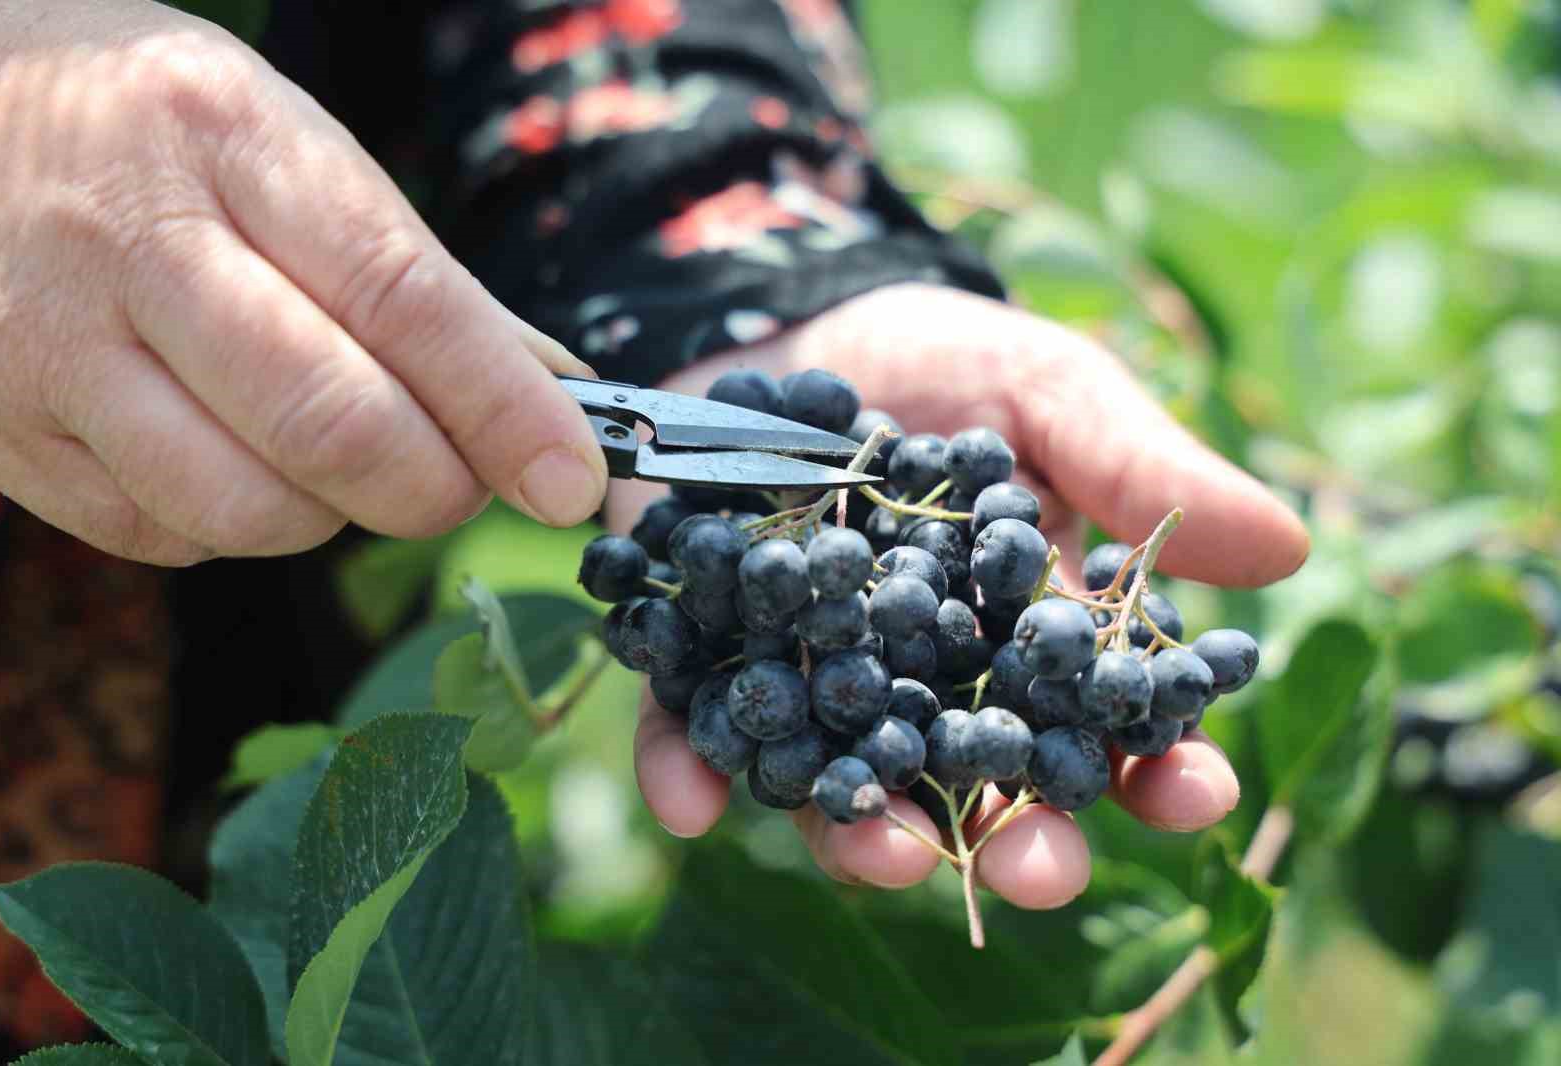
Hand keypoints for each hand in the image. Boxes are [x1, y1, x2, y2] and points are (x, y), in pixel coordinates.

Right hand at [0, 0, 606, 565]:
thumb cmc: (146, 128)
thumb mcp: (283, 141)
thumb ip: (414, 273)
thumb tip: (548, 392)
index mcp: (228, 139)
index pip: (402, 298)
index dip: (503, 407)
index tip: (573, 479)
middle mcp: (130, 243)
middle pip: (330, 423)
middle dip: (436, 485)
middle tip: (467, 481)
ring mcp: (51, 349)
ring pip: (248, 508)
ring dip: (335, 514)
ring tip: (337, 455)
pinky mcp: (4, 435)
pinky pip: (165, 535)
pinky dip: (236, 524)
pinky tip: (235, 457)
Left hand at [608, 282, 1307, 906]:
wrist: (796, 313)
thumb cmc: (946, 358)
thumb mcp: (1052, 395)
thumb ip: (1143, 471)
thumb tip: (1288, 549)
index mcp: (1026, 641)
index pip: (1103, 726)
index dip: (1154, 770)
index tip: (1194, 794)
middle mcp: (926, 686)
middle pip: (979, 787)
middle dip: (1012, 838)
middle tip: (1033, 871)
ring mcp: (815, 681)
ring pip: (844, 784)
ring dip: (859, 831)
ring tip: (877, 851)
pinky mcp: (708, 656)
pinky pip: (693, 732)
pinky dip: (688, 769)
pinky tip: (687, 801)